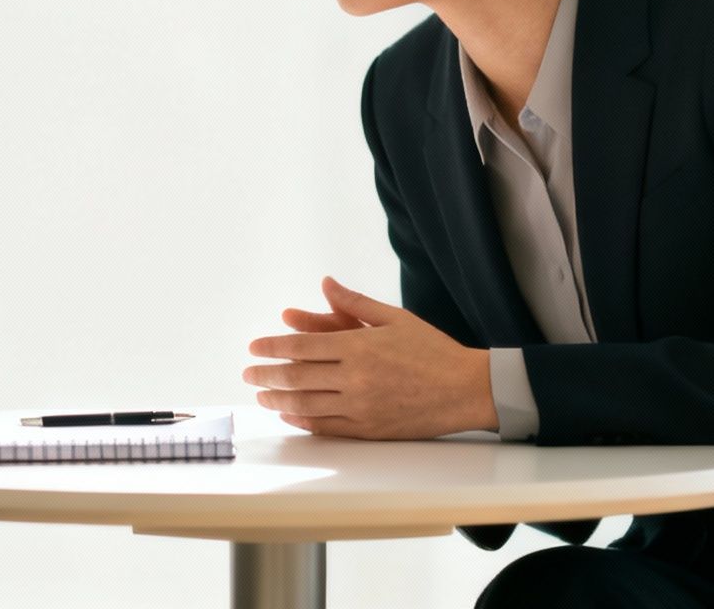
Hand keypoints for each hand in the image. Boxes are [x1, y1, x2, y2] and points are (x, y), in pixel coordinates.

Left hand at [243, 276, 495, 438]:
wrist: (466, 389)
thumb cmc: (433, 350)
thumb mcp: (395, 318)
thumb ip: (355, 304)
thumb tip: (326, 284)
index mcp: (359, 347)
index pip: (301, 348)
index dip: (272, 348)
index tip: (254, 348)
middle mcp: (354, 378)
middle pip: (296, 377)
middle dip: (266, 376)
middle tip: (248, 374)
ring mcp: (360, 407)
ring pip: (306, 405)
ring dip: (278, 400)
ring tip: (262, 396)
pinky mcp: (368, 429)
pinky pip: (326, 427)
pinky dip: (302, 421)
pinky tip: (290, 414)